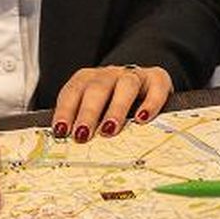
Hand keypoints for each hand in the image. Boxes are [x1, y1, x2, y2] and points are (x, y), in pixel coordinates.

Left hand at [51, 65, 172, 142]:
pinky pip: (156, 86)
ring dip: (116, 108)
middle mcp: (111, 74)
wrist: (146, 86)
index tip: (61, 130)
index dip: (66, 109)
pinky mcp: (158, 79)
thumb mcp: (97, 111)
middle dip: (88, 112)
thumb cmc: (114, 105)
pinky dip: (150, 102)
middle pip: (98, 87)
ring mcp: (135, 75)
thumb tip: (67, 144)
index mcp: (90, 79)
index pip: (74, 90)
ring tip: (109, 129)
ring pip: (126, 85)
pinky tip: (142, 119)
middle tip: (83, 135)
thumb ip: (83, 122)